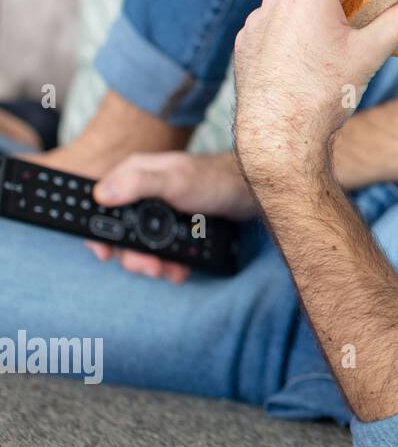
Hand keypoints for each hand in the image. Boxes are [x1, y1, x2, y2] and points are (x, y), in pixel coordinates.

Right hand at [85, 150, 257, 281]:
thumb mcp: (175, 180)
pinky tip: (180, 269)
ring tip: (169, 271)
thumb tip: (102, 194)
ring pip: (142, 244)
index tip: (105, 254)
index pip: (99, 204)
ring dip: (153, 262)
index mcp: (133, 175)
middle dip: (133, 255)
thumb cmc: (214, 179)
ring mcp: (158, 210)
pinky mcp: (175, 223)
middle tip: (150, 268)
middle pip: (120, 231)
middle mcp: (141, 192)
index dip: (97, 231)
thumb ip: (139, 184)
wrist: (250, 192)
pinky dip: (170, 261)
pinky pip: (163, 247)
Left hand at [232, 0, 397, 188]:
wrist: (276, 139)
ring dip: (326, 3)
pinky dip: (303, 25)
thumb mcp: (371, 54)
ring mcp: (259, 18)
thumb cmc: (320, 96)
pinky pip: (281, 20)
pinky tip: (317, 56)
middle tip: (379, 0)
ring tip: (349, 35)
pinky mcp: (250, 41)